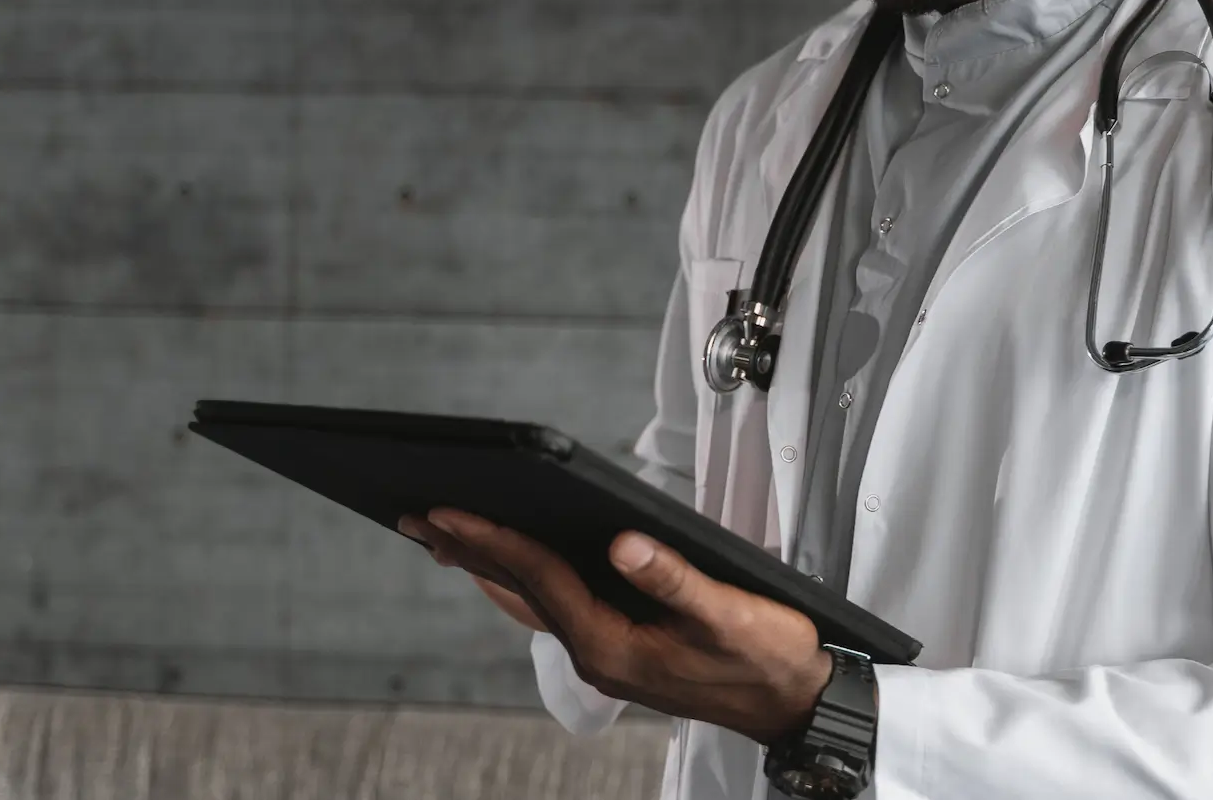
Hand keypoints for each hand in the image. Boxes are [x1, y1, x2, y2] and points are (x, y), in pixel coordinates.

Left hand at [396, 508, 832, 745]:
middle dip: (470, 552)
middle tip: (419, 518)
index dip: (496, 539)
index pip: (541, 579)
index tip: (451, 510)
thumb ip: (674, 579)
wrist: (793, 701)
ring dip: (490, 569)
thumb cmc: (767, 657)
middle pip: (521, 592)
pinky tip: (518, 571)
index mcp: (614, 645)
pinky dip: (527, 583)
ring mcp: (609, 656)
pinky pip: (558, 611)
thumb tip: (624, 543)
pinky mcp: (623, 651)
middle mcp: (600, 655)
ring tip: (449, 541)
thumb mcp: (727, 613)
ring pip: (534, 603)